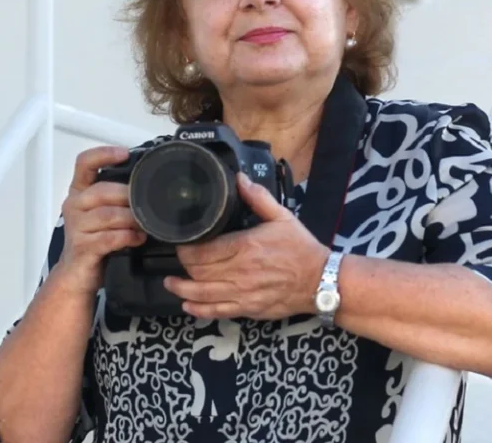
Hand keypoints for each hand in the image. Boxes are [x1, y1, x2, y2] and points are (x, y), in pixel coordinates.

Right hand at [52, 146, 146, 296]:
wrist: (77, 273)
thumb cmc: (94, 239)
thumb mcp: (102, 213)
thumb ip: (115, 197)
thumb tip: (145, 185)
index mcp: (79, 191)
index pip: (84, 162)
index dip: (103, 154)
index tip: (124, 153)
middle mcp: (74, 205)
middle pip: (103, 191)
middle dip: (128, 198)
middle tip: (146, 206)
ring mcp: (76, 227)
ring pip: (108, 215)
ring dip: (131, 220)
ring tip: (144, 225)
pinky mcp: (83, 246)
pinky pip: (110, 237)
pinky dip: (128, 237)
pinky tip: (137, 239)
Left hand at [163, 172, 329, 319]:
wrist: (321, 281)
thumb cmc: (301, 249)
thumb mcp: (282, 218)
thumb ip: (258, 198)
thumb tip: (240, 179)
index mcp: (246, 247)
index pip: (204, 251)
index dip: (186, 248)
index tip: (181, 243)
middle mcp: (241, 272)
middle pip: (199, 271)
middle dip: (184, 265)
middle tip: (178, 258)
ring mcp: (243, 293)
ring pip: (203, 293)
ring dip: (182, 288)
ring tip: (170, 283)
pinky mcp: (248, 308)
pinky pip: (218, 311)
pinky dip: (200, 309)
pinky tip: (188, 305)